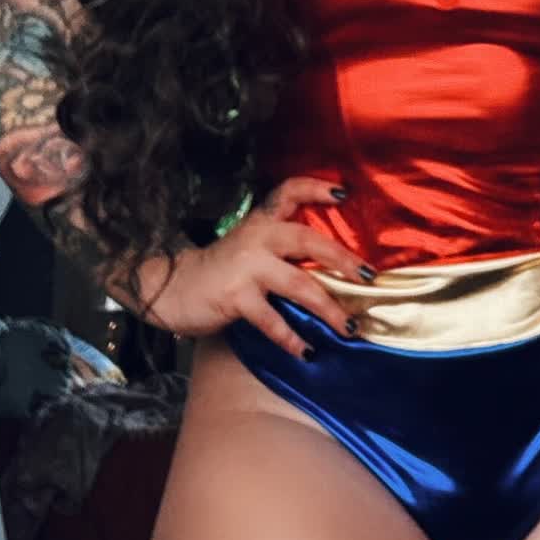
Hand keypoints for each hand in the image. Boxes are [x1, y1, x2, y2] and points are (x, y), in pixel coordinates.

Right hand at [149, 176, 372, 353]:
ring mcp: (246, 267)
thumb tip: (335, 266)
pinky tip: (307, 351)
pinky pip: (271, 320)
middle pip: (306, 239)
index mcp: (262, 221)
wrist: (171, 286)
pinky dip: (291, 338)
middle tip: (368, 275)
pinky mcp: (235, 297)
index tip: (344, 192)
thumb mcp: (250, 246)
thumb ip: (282, 248)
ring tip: (349, 327)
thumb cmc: (221, 269)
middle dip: (341, 258)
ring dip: (328, 307)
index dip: (317, 188)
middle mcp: (256, 238)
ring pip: (298, 284)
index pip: (289, 192)